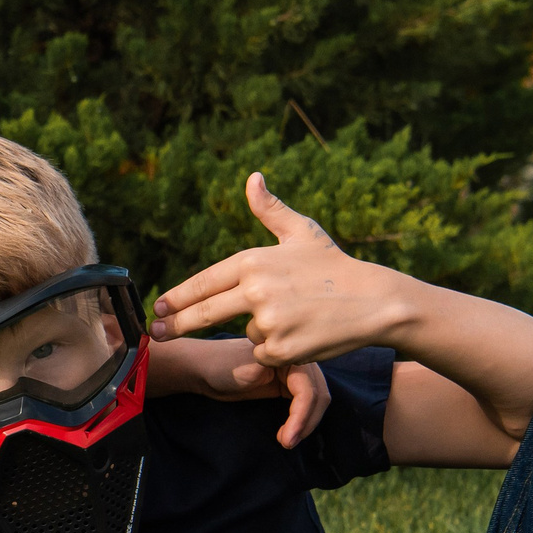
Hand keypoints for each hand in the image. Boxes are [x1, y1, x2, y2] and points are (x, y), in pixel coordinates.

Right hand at [144, 334, 329, 448]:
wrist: (199, 367)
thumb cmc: (227, 378)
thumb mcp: (265, 387)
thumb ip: (290, 391)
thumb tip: (312, 421)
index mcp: (295, 358)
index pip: (317, 390)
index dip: (310, 418)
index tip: (290, 439)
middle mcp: (296, 354)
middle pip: (321, 392)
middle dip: (309, 423)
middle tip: (289, 443)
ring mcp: (288, 355)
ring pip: (314, 394)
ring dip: (304, 424)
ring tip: (286, 441)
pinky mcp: (279, 361)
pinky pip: (303, 392)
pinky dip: (298, 417)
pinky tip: (284, 433)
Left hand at [150, 174, 415, 366]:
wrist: (375, 302)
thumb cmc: (336, 266)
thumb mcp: (302, 232)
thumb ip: (270, 210)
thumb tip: (252, 178)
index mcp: (253, 261)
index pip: (203, 282)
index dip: (178, 296)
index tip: (158, 306)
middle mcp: (255, 291)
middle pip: (204, 314)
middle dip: (176, 325)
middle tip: (156, 333)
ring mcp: (267, 322)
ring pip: (246, 334)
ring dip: (261, 332)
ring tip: (296, 318)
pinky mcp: (280, 349)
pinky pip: (263, 354)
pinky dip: (276, 351)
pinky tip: (301, 336)